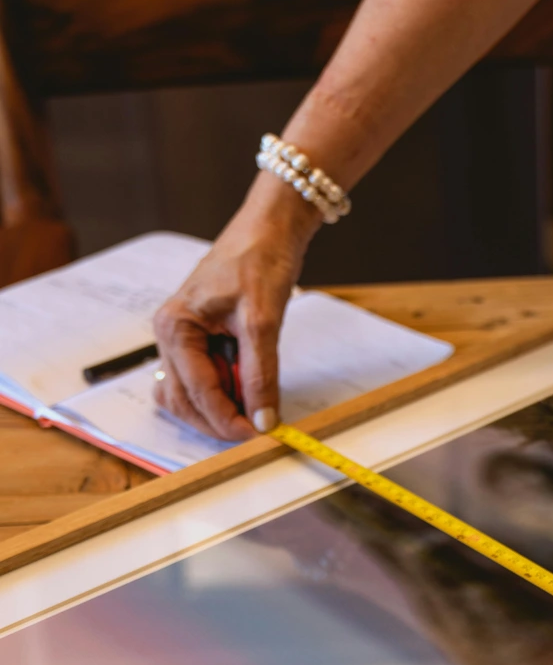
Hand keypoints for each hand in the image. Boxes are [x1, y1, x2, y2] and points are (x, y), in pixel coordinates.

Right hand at [152, 180, 318, 440]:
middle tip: (256, 431)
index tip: (257, 435)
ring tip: (254, 408)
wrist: (269, 229)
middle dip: (218, 420)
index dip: (226, 418)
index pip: (196, 391)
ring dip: (218, 410)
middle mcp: (171, 335)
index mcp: (174, 326)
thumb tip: (263, 419)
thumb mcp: (263, 321)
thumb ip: (260, 374)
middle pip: (184, 401)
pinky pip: (202, 380)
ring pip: (190, 395)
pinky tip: (247, 392)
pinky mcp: (199, 341)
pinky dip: (222, 394)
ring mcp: (182, 340)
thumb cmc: (259, 260)